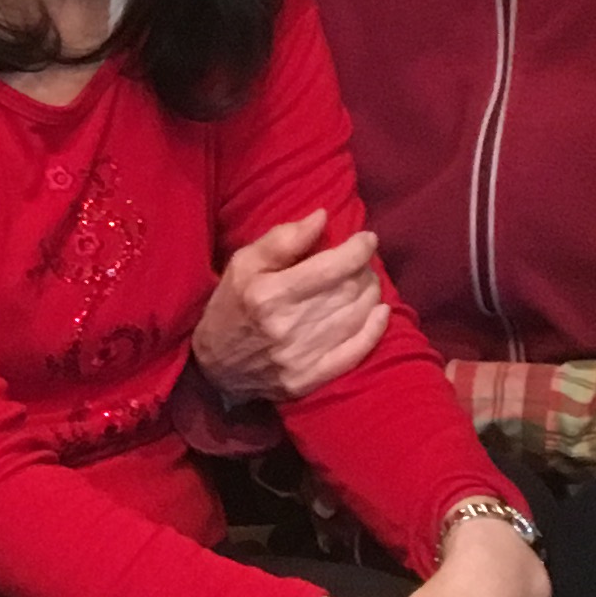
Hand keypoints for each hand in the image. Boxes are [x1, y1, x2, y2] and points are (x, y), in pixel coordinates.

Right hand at [190, 214, 389, 405]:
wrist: (214, 367)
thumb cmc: (231, 305)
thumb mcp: (243, 262)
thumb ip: (283, 239)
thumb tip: (322, 217)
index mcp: (269, 293)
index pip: (332, 267)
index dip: (359, 249)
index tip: (367, 238)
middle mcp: (287, 326)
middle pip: (349, 290)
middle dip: (365, 269)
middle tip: (362, 261)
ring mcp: (300, 357)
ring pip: (357, 316)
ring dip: (371, 293)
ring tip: (366, 282)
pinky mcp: (310, 379)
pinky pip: (356, 352)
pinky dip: (375, 329)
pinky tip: (380, 312)